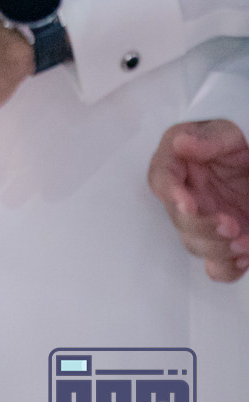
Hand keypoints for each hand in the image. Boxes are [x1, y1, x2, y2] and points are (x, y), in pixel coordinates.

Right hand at [147, 120, 248, 282]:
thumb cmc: (236, 140)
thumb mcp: (226, 133)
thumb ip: (207, 140)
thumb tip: (180, 143)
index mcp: (176, 163)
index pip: (161, 180)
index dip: (171, 194)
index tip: (188, 204)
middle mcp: (184, 195)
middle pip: (178, 221)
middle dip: (203, 228)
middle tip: (231, 226)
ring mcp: (202, 220)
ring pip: (195, 245)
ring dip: (219, 250)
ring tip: (246, 244)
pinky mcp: (220, 240)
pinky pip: (216, 266)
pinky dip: (228, 268)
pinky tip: (244, 258)